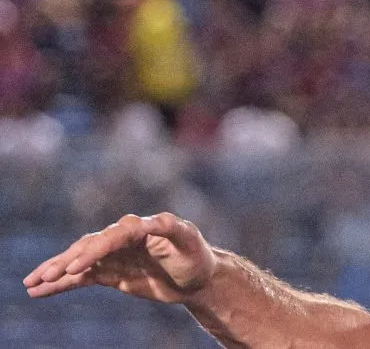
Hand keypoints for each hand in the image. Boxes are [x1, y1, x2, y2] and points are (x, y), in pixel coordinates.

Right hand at [23, 212, 215, 302]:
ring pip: (79, 261)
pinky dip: (60, 284)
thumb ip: (171, 228)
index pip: (113, 236)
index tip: (79, 265)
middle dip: (68, 260)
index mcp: (141, 226)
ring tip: (32, 282)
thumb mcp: (188, 240)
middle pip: (90, 247)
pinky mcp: (110, 273)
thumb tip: (155, 219)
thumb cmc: (195, 255)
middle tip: (46, 275)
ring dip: (56, 270)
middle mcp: (122, 238)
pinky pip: (80, 278)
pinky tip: (39, 290)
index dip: (96, 249)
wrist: (196, 278)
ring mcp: (114, 256)